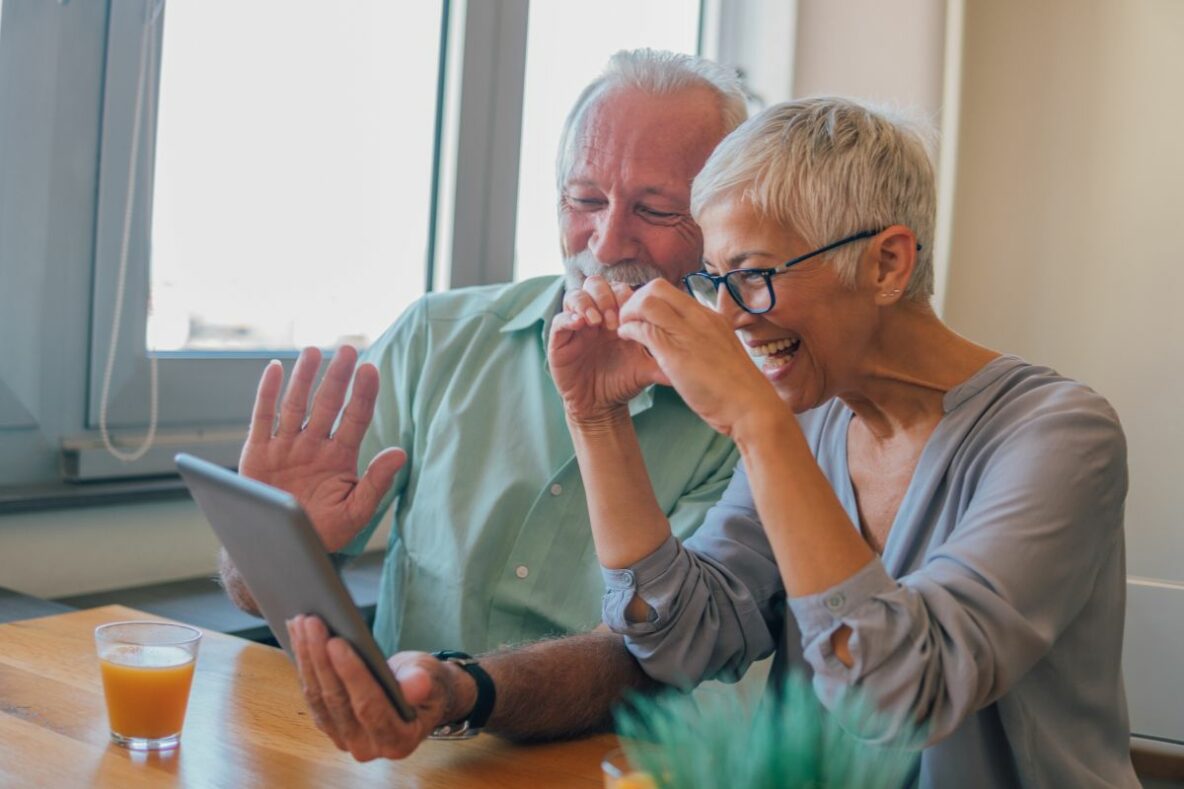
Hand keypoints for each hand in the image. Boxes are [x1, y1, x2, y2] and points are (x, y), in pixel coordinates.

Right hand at [241, 346, 404, 551]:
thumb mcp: (355, 512)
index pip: (355, 419)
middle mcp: (314, 445)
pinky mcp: (259, 452)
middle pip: (327, 404)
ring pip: (296, 404)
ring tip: (313, 351)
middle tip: (347, 349)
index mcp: (340, 457)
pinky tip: (275, 368)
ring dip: (304, 378)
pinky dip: (267, 393)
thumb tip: (400, 453)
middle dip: (337, 377)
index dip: (363, 394)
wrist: (283, 549)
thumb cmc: (323, 532)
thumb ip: (376, 483)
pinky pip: (263, 417)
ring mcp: (286, 447)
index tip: (371, 370)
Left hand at [287, 616, 471, 760]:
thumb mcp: (432, 679)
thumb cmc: (428, 684)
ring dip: (307, 657)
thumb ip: (424, 684)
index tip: (337, 642)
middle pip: (337, 700)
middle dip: (322, 659)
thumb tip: (416, 685)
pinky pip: (311, 694)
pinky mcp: (329, 725)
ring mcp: (344, 738)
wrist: (418, 696)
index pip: (369, 706)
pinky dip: (304, 662)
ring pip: (318, 697)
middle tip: (312, 623)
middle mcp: (367, 747)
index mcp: (398, 739)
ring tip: (301, 623)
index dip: (351, 674)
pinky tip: (299, 636)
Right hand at [549, 276, 667, 422]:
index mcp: (616, 315)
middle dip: (606, 295)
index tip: (633, 315)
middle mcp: (595, 315)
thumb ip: (665, 358)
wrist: (601, 405)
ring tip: (597, 321)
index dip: (625, 296)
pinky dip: (568, 318)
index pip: (619, 289)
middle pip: (596, 284)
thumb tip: (693, 355)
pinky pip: (559, 319)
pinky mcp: (560, 340)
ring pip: (575, 295)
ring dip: (588, 303)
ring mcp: (576, 326)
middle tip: (613, 318)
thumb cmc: (623, 382)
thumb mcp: (647, 368)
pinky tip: (580, 325)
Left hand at [616, 280, 779, 435]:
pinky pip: (644, 329)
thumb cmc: (737, 385)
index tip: (643, 316)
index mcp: (710, 316)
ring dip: (628, 313)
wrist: (750, 406)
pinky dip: (629, 330)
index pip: (672, 292)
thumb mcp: (725, 348)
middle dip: (635, 299)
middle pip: (657, 287)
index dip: (651, 300)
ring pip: (647, 303)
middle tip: (629, 319)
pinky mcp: (676, 353)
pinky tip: (625, 338)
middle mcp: (699, 318)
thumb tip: (713, 325)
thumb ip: (712, 335)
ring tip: (623, 329)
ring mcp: (688, 333)